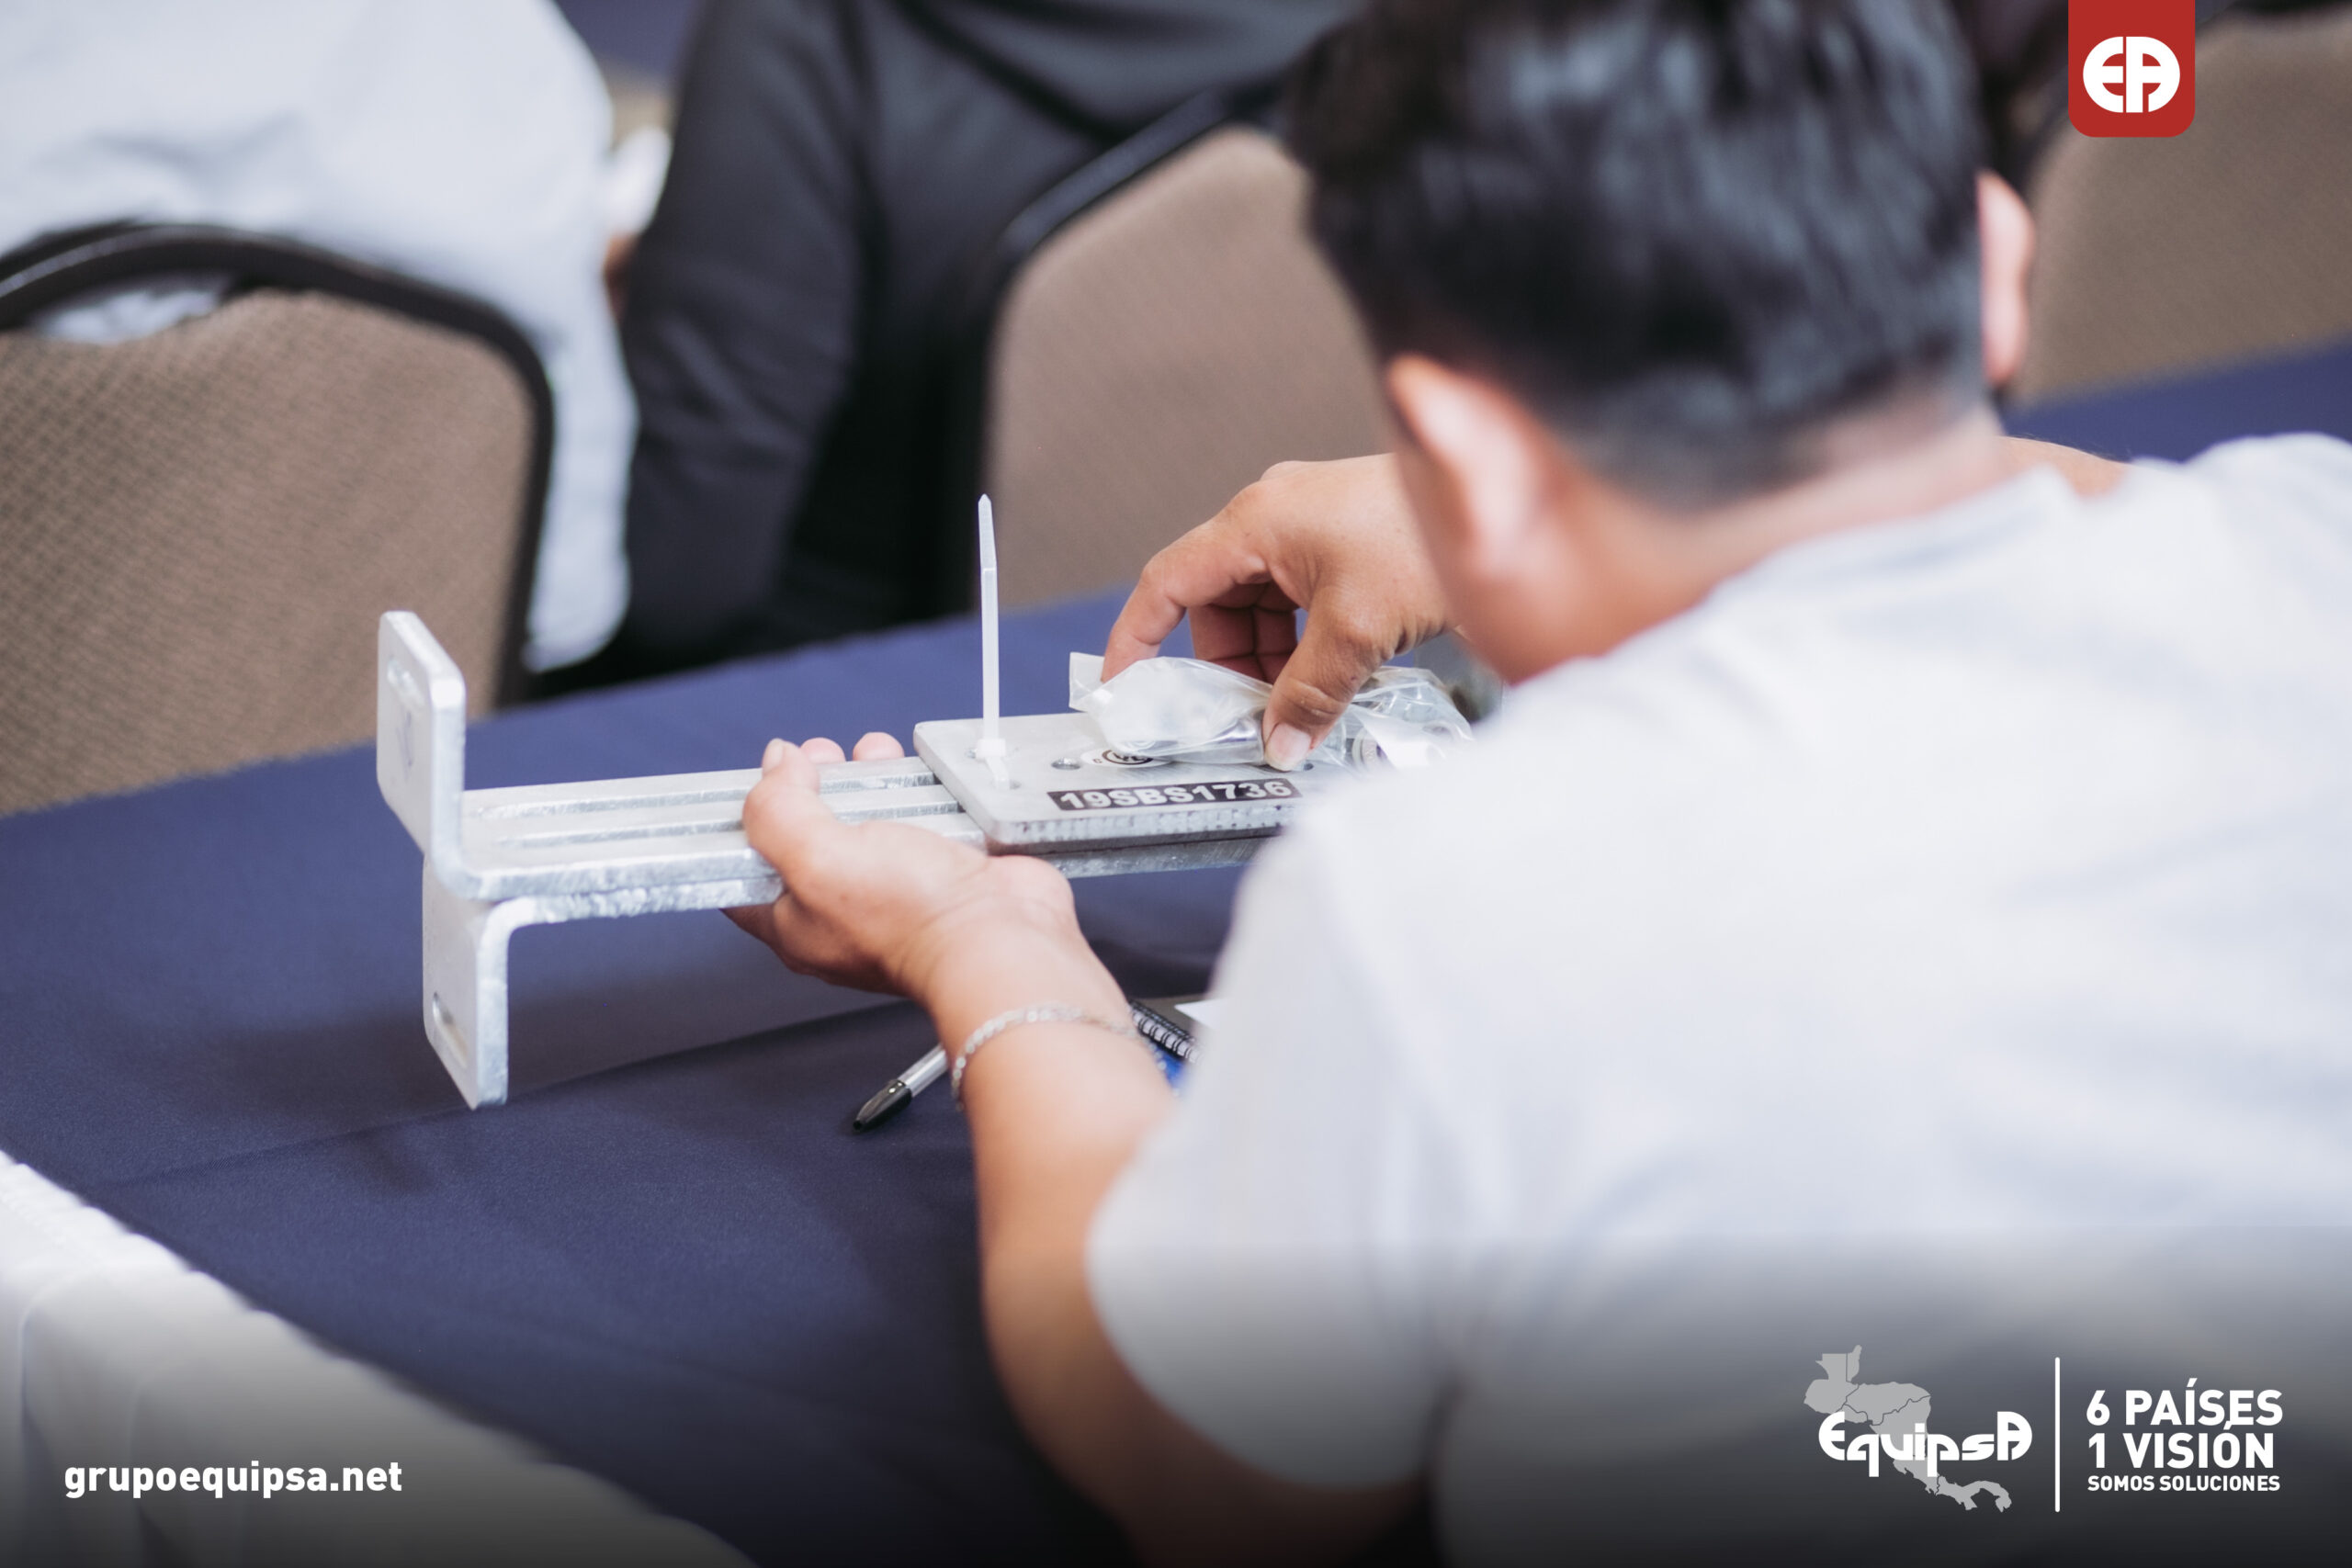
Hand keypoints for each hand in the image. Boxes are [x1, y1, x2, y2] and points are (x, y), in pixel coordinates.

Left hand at [728, 734, 1093, 999]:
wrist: (1000, 935)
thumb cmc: (911, 919)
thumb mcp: (815, 857)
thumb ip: (778, 810)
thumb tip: (776, 763)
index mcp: (795, 922)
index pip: (745, 871)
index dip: (743, 821)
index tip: (757, 781)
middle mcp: (840, 908)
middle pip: (807, 832)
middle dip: (811, 785)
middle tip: (819, 759)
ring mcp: (893, 886)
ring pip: (866, 816)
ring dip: (866, 776)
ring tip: (872, 754)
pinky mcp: (939, 866)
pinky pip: (917, 814)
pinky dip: (916, 786)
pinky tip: (916, 771)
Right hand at [1102, 455, 1449, 768]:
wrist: (1503, 497)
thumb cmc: (1426, 539)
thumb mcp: (1357, 630)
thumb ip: (1309, 693)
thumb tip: (1280, 745)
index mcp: (1254, 520)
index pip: (1167, 583)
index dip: (1137, 638)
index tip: (1123, 687)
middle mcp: (1272, 514)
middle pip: (1217, 603)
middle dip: (1228, 666)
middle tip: (1249, 721)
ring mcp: (1309, 523)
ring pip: (1262, 607)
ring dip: (1272, 660)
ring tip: (1301, 706)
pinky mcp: (1343, 538)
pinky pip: (1299, 599)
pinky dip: (1304, 642)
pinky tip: (1331, 679)